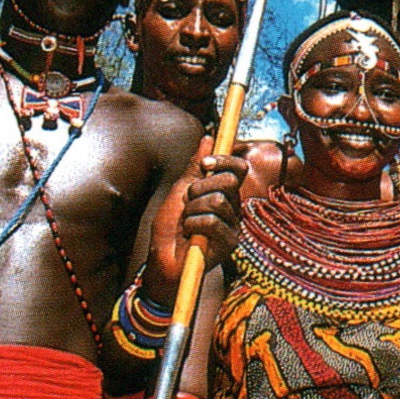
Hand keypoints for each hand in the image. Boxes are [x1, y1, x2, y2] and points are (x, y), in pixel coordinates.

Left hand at [147, 136, 247, 285]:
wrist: (162, 260)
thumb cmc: (170, 228)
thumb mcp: (180, 191)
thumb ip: (195, 166)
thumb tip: (209, 138)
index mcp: (224, 193)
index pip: (238, 168)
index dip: (224, 160)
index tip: (204, 164)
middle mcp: (233, 208)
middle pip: (230, 181)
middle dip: (201, 187)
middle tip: (187, 203)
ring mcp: (233, 226)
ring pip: (218, 200)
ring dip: (193, 209)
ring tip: (186, 223)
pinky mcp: (229, 243)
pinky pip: (212, 221)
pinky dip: (193, 225)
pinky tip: (189, 236)